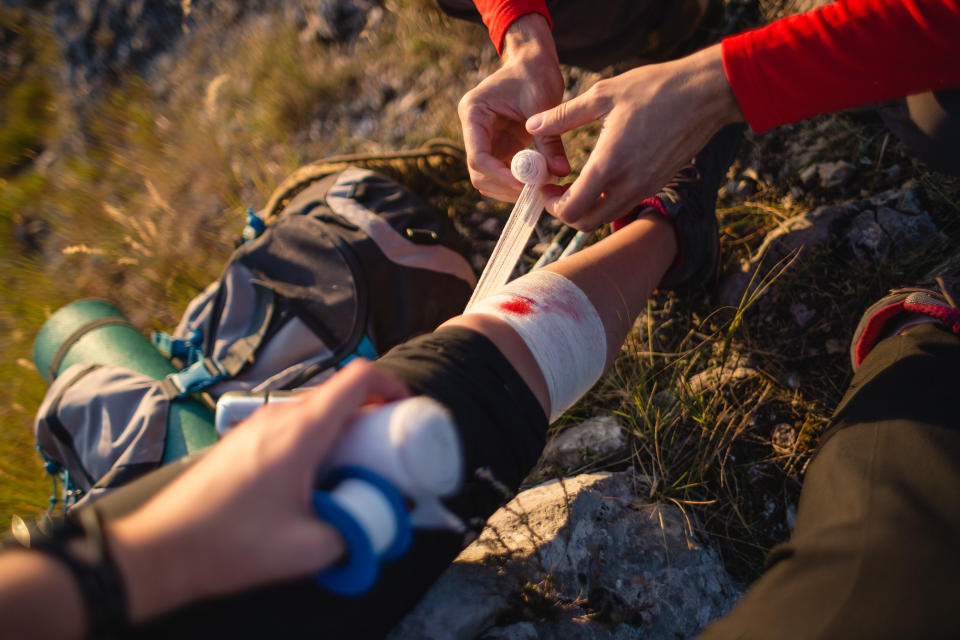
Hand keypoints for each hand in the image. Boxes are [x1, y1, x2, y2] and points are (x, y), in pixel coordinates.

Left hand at [107, 360, 408, 622]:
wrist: (161, 550)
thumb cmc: (227, 545)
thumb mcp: (307, 549)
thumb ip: (357, 533)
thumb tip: (383, 520)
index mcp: (300, 434)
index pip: (357, 379)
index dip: (391, 384)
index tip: (407, 408)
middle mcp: (278, 420)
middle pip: (339, 394)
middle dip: (372, 414)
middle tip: (388, 448)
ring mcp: (256, 428)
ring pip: (315, 410)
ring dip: (343, 429)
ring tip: (355, 466)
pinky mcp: (243, 443)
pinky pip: (292, 426)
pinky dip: (316, 439)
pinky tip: (316, 478)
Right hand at [458, 14, 569, 201]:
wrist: (534, 62)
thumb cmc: (534, 74)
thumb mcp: (542, 103)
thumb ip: (549, 140)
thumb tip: (560, 173)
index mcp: (473, 113)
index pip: (478, 156)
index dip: (499, 175)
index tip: (525, 185)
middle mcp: (474, 130)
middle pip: (479, 173)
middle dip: (504, 186)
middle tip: (533, 193)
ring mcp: (485, 140)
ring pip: (489, 178)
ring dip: (510, 188)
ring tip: (539, 189)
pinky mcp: (499, 147)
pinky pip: (504, 173)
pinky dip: (519, 182)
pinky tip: (539, 183)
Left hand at [526, 43, 744, 230]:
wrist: (705, 93)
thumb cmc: (654, 89)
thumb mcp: (602, 95)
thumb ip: (563, 115)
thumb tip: (532, 125)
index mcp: (610, 165)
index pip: (571, 210)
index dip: (549, 204)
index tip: (542, 186)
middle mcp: (628, 185)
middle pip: (584, 224)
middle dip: (563, 212)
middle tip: (553, 189)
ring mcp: (645, 187)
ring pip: (604, 218)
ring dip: (584, 209)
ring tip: (572, 183)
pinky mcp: (656, 183)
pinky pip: (623, 206)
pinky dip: (604, 202)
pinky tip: (597, 176)